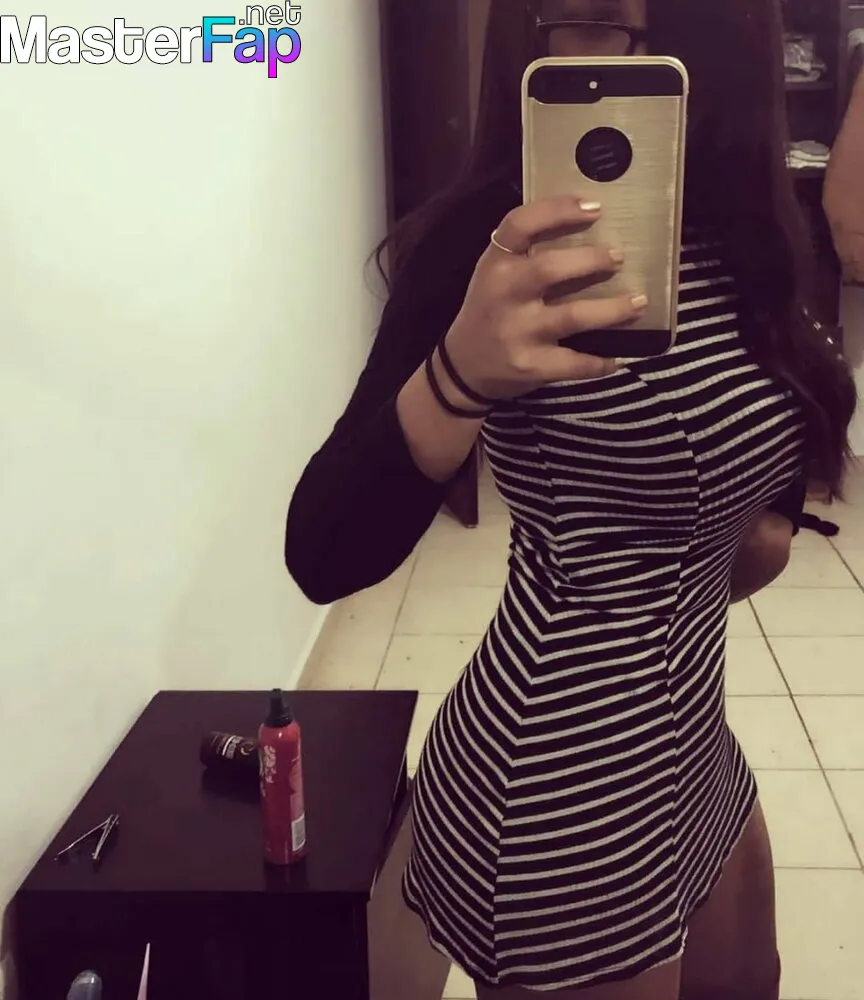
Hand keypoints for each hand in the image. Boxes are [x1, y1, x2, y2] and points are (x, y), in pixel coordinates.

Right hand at [443, 194, 646, 399]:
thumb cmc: (491, 311)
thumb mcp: (496, 275)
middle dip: (591, 261)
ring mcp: (517, 333)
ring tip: (638, 302)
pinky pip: (575, 363)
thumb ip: (527, 253)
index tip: (595, 207)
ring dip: (612, 309)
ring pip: (572, 316)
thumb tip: (590, 224)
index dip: (558, 210)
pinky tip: (618, 357)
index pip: (520, 224)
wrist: (463, 368)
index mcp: (495, 263)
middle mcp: (503, 295)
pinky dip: (601, 361)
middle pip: (549, 268)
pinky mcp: (530, 366)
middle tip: (619, 257)